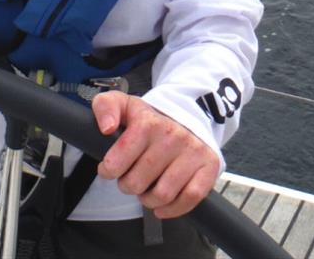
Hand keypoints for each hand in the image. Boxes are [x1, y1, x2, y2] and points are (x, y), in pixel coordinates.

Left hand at [92, 91, 220, 218]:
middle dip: (127, 186)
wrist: (185, 115)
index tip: (110, 169)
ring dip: (148, 200)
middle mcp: (172, 135)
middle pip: (137, 183)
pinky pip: (190, 198)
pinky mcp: (208, 165)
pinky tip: (162, 204)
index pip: (117, 161)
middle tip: (130, 179)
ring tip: (146, 189)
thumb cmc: (149, 118)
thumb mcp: (122, 104)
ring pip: (162, 195)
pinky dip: (173, 208)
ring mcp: (192, 151)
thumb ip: (105, 106)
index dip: (108, 170)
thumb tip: (106, 128)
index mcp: (148, 122)